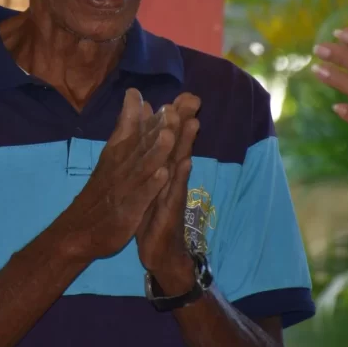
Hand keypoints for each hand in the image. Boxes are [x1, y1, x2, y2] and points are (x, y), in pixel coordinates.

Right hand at [56, 88, 176, 260]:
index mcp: (115, 153)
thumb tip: (136, 97)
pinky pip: (141, 195)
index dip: (141, 114)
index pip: (129, 130)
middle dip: (157, 128)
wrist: (79, 230)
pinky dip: (151, 185)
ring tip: (169, 136)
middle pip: (140, 145)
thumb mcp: (111, 155)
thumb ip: (125, 126)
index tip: (153, 96)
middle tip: (171, 109)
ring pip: (141, 167)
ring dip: (155, 152)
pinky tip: (162, 175)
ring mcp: (123, 189)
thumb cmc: (100, 191)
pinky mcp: (127, 210)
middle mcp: (119, 167)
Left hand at [136, 93, 200, 291]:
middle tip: (194, 98)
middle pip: (180, 147)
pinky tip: (184, 164)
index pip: (171, 141)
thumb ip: (154, 161)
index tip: (182, 93)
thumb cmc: (155, 216)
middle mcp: (172, 180)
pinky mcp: (169, 214)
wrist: (160, 253)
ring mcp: (173, 196)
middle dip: (186, 123)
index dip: (176, 118)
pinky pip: (174, 194)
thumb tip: (155, 138)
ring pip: (180, 166)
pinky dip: (178, 179)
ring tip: (192, 123)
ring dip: (186, 145)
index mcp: (165, 172)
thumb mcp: (153, 187)